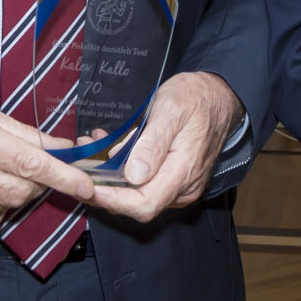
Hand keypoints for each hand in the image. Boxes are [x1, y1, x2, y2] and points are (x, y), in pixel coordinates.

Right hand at [0, 88, 94, 228]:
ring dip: (16, 195)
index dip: (63, 177)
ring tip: (1, 173)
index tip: (86, 185)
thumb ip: (23, 133)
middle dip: (38, 184)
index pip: (31, 164)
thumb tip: (61, 147)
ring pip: (5, 208)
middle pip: (22, 192)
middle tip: (33, 168)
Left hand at [85, 72, 243, 222]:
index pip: (143, 204)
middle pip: (136, 204)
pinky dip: (123, 170)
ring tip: (92, 148)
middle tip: (81, 162)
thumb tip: (134, 175)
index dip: (112, 200)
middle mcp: (182, 188)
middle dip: (105, 187)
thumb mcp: (171, 110)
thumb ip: (152, 143)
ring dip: (111, 177)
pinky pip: (144, 184)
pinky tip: (112, 148)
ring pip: (137, 194)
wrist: (219, 95)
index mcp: (183, 172)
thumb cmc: (195, 98)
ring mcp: (178, 186)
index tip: (86, 186)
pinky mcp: (173, 179)